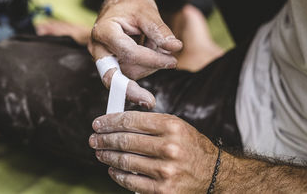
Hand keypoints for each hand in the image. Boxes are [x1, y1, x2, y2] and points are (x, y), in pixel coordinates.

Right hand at [88, 0, 182, 108]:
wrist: (122, 4)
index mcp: (103, 31)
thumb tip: (175, 48)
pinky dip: (144, 68)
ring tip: (156, 46)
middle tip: (169, 67)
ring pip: (127, 76)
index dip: (152, 59)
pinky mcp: (110, 66)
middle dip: (145, 75)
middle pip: (121, 73)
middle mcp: (97, 48)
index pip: (128, 53)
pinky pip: (127, 76)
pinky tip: (153, 58)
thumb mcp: (148, 13)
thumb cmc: (133, 6)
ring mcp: (102, 59)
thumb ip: (160, 31)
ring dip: (148, 67)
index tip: (173, 61)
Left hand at [89, 111, 217, 193]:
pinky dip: (117, 174)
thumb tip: (119, 123)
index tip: (99, 123)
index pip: (131, 121)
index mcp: (171, 126)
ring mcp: (165, 171)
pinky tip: (112, 169)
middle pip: (125, 141)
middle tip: (94, 139)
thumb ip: (150, 122)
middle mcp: (169, 147)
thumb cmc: (191, 146)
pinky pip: (131, 181)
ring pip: (125, 161)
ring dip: (107, 156)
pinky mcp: (162, 190)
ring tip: (100, 152)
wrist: (212, 173)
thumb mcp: (176, 126)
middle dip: (104, 139)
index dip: (110, 121)